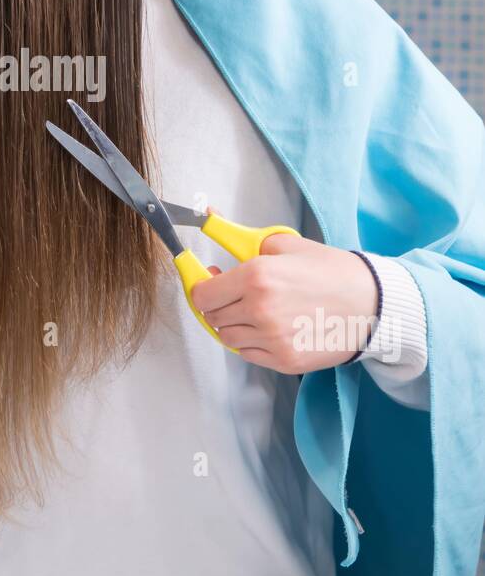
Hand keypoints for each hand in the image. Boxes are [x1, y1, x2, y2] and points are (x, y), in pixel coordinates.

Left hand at [188, 233, 378, 372]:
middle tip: (237, 294)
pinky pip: (248, 353)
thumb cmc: (332, 271)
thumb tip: (207, 216)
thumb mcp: (286, 244)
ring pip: (228, 337)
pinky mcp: (284, 360)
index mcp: (257, 277)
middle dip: (220, 304)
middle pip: (212, 317)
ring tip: (258, 310)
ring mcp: (272, 339)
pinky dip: (252, 342)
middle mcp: (260, 310)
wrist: (372, 304)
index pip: (203, 293)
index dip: (204, 287)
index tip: (210, 283)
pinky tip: (271, 327)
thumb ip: (243, 239)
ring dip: (235, 324)